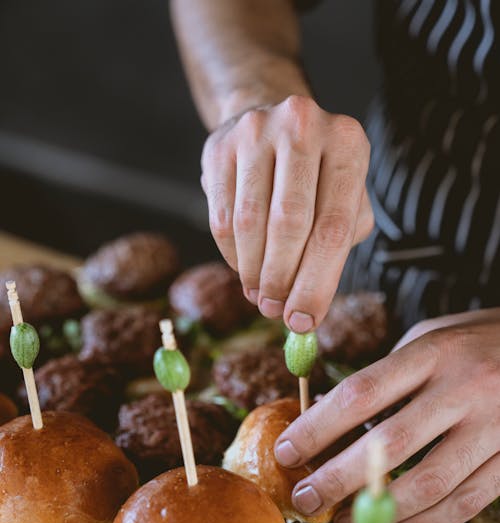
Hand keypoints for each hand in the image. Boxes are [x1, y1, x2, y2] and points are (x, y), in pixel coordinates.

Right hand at [201, 95, 372, 332]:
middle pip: (290, 223)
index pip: (334, 227)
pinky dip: (231, 256)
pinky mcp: (218, 146)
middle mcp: (303, 125)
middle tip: (277, 313)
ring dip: (254, 273)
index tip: (305, 321)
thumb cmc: (317, 178)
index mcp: (348, 143)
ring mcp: (256, 130)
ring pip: (250, 223)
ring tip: (261, 296)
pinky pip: (221, 218)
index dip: (317, 283)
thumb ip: (337, 248)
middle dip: (282, 280)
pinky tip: (244, 269)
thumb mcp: (346, 201)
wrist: (272, 126)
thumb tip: (307, 309)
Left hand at [273, 309, 499, 522]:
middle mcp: (466, 388)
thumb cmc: (474, 342)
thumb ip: (385, 377)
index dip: (317, 427)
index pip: (362, 393)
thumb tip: (327, 419)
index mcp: (434, 352)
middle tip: (304, 498)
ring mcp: (496, 426)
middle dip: (337, 478)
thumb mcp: (428, 340)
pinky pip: (466, 504)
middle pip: (390, 444)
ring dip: (378, 512)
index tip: (286, 451)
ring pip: (430, 483)